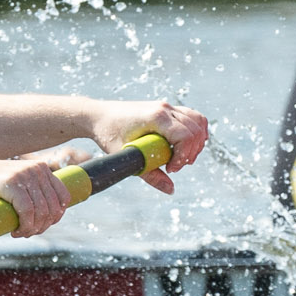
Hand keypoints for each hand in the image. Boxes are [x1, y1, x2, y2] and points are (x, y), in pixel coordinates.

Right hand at [0, 153, 71, 235]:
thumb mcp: (15, 183)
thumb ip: (32, 191)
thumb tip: (50, 215)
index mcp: (41, 168)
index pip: (64, 196)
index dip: (56, 216)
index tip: (41, 226)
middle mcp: (36, 169)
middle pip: (54, 207)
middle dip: (43, 226)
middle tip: (27, 233)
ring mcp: (24, 175)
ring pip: (42, 212)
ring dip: (33, 229)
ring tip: (21, 233)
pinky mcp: (11, 184)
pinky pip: (27, 211)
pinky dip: (24, 226)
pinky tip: (15, 232)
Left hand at [90, 100, 209, 191]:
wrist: (97, 116)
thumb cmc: (108, 135)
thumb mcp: (127, 157)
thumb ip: (151, 175)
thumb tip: (171, 189)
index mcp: (156, 118)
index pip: (186, 136)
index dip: (183, 156)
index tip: (170, 168)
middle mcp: (164, 109)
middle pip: (195, 130)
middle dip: (191, 152)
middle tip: (174, 166)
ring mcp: (166, 106)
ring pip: (198, 121)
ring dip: (196, 142)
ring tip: (183, 158)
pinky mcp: (165, 108)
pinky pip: (191, 116)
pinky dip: (195, 130)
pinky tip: (188, 145)